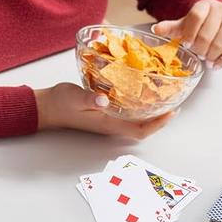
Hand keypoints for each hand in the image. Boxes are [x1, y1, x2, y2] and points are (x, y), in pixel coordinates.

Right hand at [34, 82, 174, 138]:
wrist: (47, 107)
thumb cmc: (60, 103)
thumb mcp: (75, 97)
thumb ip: (91, 98)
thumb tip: (105, 99)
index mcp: (109, 124)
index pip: (140, 130)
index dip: (158, 124)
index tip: (172, 111)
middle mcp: (112, 124)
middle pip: (143, 127)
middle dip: (161, 117)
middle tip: (174, 100)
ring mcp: (110, 119)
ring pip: (137, 120)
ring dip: (152, 111)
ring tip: (164, 95)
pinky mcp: (106, 112)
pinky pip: (129, 112)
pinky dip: (140, 104)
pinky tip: (142, 91)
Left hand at [152, 0, 221, 66]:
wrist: (220, 21)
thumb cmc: (200, 25)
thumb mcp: (184, 25)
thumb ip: (171, 28)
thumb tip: (156, 29)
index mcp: (204, 5)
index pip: (196, 16)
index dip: (190, 33)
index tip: (186, 45)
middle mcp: (220, 9)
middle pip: (208, 33)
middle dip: (201, 49)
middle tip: (199, 54)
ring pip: (221, 42)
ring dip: (212, 56)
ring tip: (208, 60)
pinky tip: (218, 62)